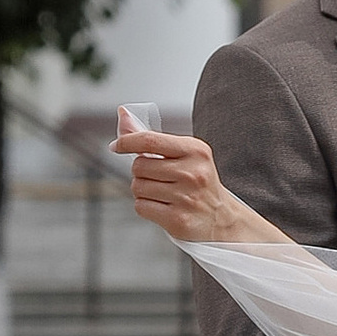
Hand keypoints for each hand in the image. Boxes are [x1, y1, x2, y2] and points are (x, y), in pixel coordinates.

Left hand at [120, 112, 263, 246]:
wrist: (221, 218)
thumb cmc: (197, 182)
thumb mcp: (183, 154)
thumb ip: (151, 138)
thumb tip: (123, 115)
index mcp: (195, 150)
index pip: (150, 140)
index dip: (127, 141)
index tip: (116, 146)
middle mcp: (192, 172)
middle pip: (139, 166)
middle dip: (141, 172)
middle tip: (159, 178)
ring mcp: (186, 197)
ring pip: (137, 187)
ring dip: (142, 191)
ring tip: (163, 193)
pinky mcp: (178, 219)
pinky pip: (141, 206)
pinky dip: (145, 207)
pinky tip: (163, 207)